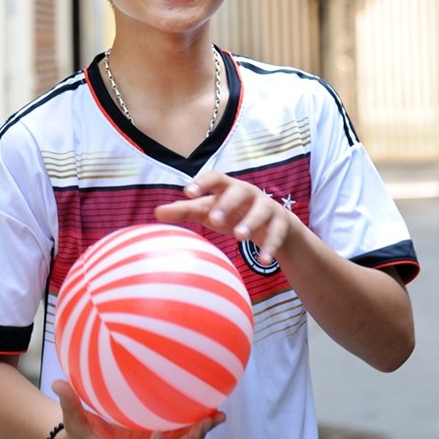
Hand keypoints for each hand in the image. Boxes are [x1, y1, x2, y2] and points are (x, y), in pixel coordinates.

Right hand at [52, 380, 224, 438]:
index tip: (156, 434)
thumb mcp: (72, 423)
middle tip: (205, 423)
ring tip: (217, 415)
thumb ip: (68, 405)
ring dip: (200, 433)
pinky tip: (212, 406)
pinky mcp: (159, 435)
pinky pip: (181, 432)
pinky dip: (197, 422)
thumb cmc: (80, 436)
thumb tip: (58, 384)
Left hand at [155, 170, 293, 264]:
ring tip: (239, 237)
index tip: (187, 193)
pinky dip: (270, 247)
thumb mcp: (209, 212)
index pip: (215, 177)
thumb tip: (156, 212)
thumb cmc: (232, 214)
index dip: (202, 183)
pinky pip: (277, 233)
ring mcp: (267, 206)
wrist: (273, 225)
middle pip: (239, 191)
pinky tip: (264, 261)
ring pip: (261, 210)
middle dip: (227, 204)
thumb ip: (185, 211)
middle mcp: (249, 192)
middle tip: (214, 219)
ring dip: (250, 223)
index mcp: (228, 187)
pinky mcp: (282, 223)